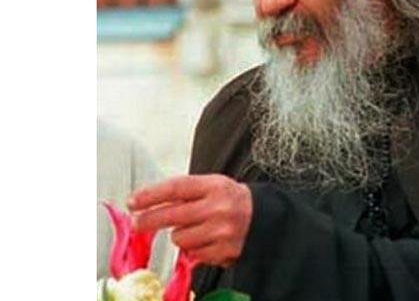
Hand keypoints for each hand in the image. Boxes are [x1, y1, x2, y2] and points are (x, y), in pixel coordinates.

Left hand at [127, 174, 252, 267]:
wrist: (263, 216)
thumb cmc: (231, 198)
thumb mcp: (212, 185)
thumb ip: (186, 192)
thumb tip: (150, 203)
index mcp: (214, 186)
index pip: (176, 188)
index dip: (151, 195)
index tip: (133, 201)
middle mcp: (218, 207)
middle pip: (173, 215)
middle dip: (149, 219)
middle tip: (137, 222)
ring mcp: (221, 230)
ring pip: (180, 237)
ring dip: (180, 234)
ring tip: (194, 227)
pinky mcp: (223, 251)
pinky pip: (193, 253)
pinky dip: (194, 247)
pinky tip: (206, 238)